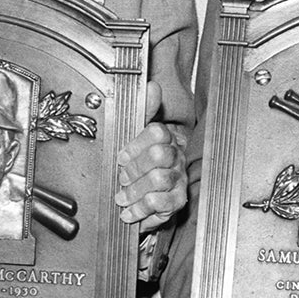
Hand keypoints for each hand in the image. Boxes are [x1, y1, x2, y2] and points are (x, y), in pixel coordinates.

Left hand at [116, 81, 186, 230]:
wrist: (156, 190)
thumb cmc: (144, 161)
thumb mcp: (138, 133)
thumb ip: (143, 110)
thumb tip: (152, 86)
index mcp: (166, 137)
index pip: (156, 132)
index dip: (135, 145)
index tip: (120, 156)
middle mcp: (175, 156)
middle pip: (159, 155)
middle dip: (134, 168)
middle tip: (121, 177)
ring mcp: (178, 178)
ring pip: (158, 179)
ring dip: (134, 190)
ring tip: (121, 196)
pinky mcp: (177, 200)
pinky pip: (161, 203)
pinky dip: (141, 209)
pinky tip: (129, 212)